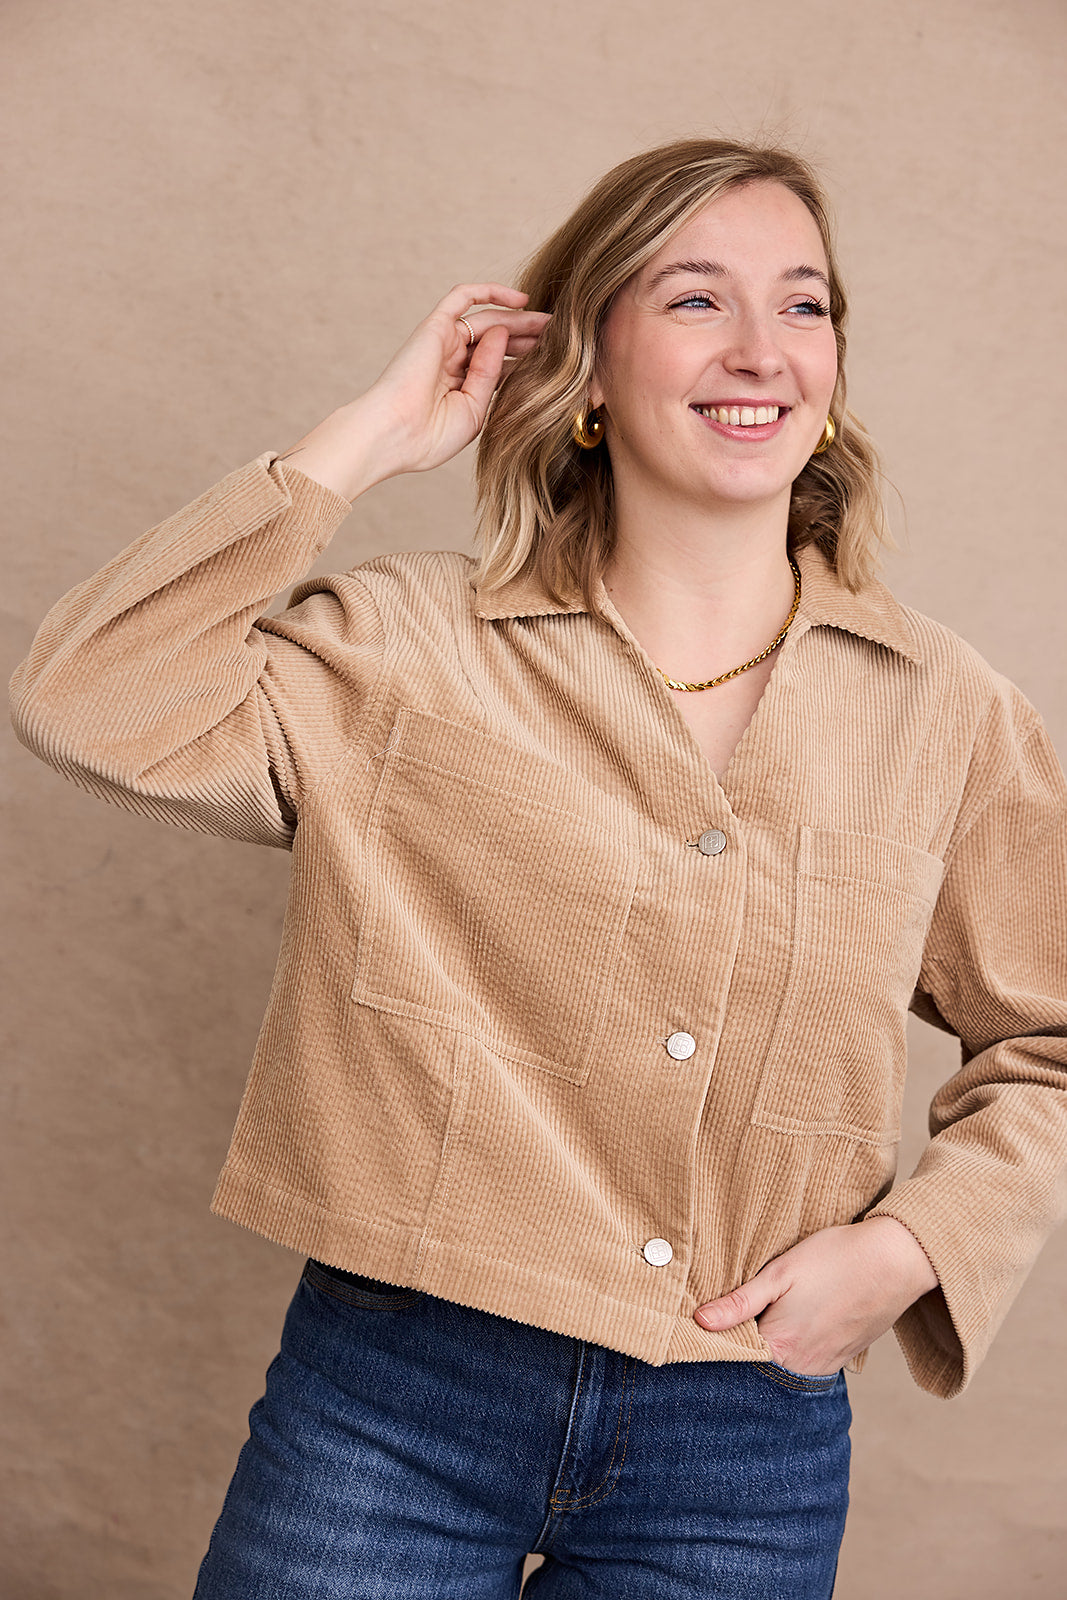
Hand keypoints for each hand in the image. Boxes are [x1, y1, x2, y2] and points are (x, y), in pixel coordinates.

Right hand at [279, 283, 549, 500]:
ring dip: (521, 320)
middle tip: (566, 336)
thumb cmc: (430, 436)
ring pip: (489, 321)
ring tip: (553, 323)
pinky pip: (463, 297)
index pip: (504, 366)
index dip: (531, 361)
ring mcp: (444, 342)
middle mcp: (454, 362)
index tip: (563, 362)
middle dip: (532, 338)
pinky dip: (491, 291)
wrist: (396, 434)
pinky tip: (522, 299)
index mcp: (463, 388)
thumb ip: (494, 377)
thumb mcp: (477, 411)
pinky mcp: (435, 327)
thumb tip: (508, 337)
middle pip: (500, 341)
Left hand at [693, 1217, 938, 1375]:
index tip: (703, 1324)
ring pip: (783, 1364)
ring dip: (771, 1346)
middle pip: (758, 1364)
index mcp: (780, 1346)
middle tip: (737, 1315)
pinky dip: (795, 1347)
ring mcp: (825, 1366)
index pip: (733, 1356)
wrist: (895, 1261)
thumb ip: (739, 1302)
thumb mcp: (780, 1272)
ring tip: (769, 1315)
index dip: (717, 1340)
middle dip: (743, 1344)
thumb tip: (699, 1321)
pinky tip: (796, 1320)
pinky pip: (807, 1362)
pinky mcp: (842, 1359)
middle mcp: (802, 1367)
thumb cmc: (836, 1259)